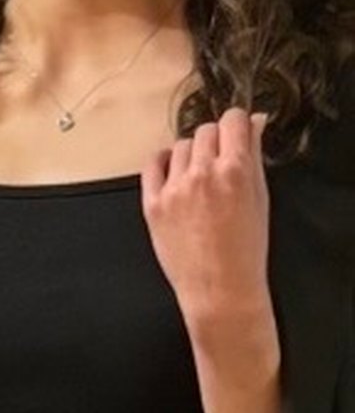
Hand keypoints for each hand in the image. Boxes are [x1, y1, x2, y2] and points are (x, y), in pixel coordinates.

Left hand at [140, 107, 270, 333]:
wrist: (220, 293)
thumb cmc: (245, 254)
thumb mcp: (260, 200)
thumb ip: (254, 157)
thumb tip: (254, 123)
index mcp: (235, 170)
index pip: (234, 119)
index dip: (237, 126)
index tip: (236, 135)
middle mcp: (203, 174)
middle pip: (206, 131)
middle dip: (215, 143)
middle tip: (219, 167)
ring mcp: (175, 189)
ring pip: (180, 146)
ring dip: (191, 156)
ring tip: (198, 182)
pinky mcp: (153, 205)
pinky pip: (152, 165)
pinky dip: (162, 163)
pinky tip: (171, 172)